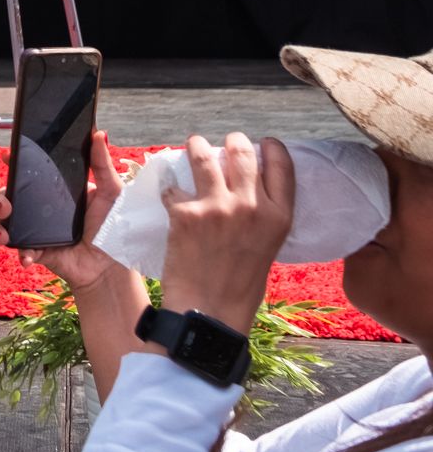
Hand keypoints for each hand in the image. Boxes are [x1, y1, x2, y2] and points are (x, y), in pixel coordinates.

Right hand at [0, 129, 128, 295]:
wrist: (113, 266)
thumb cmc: (115, 228)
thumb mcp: (111, 192)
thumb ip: (102, 164)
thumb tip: (99, 133)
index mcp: (56, 190)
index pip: (30, 173)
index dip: (15, 163)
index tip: (8, 155)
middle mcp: (41, 208)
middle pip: (9, 196)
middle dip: (0, 198)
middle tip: (6, 205)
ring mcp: (36, 230)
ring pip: (4, 222)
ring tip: (4, 234)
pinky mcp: (36, 250)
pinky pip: (18, 248)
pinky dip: (19, 252)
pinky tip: (27, 256)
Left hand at [158, 133, 293, 332]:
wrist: (210, 311)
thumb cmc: (239, 284)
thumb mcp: (266, 245)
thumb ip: (260, 214)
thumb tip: (246, 185)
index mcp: (278, 216)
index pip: (282, 164)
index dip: (269, 147)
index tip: (260, 143)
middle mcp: (252, 206)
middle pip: (242, 151)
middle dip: (231, 140)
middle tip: (221, 143)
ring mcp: (218, 206)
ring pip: (203, 155)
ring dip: (196, 146)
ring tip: (192, 146)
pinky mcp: (186, 212)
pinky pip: (173, 185)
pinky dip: (169, 187)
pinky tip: (169, 191)